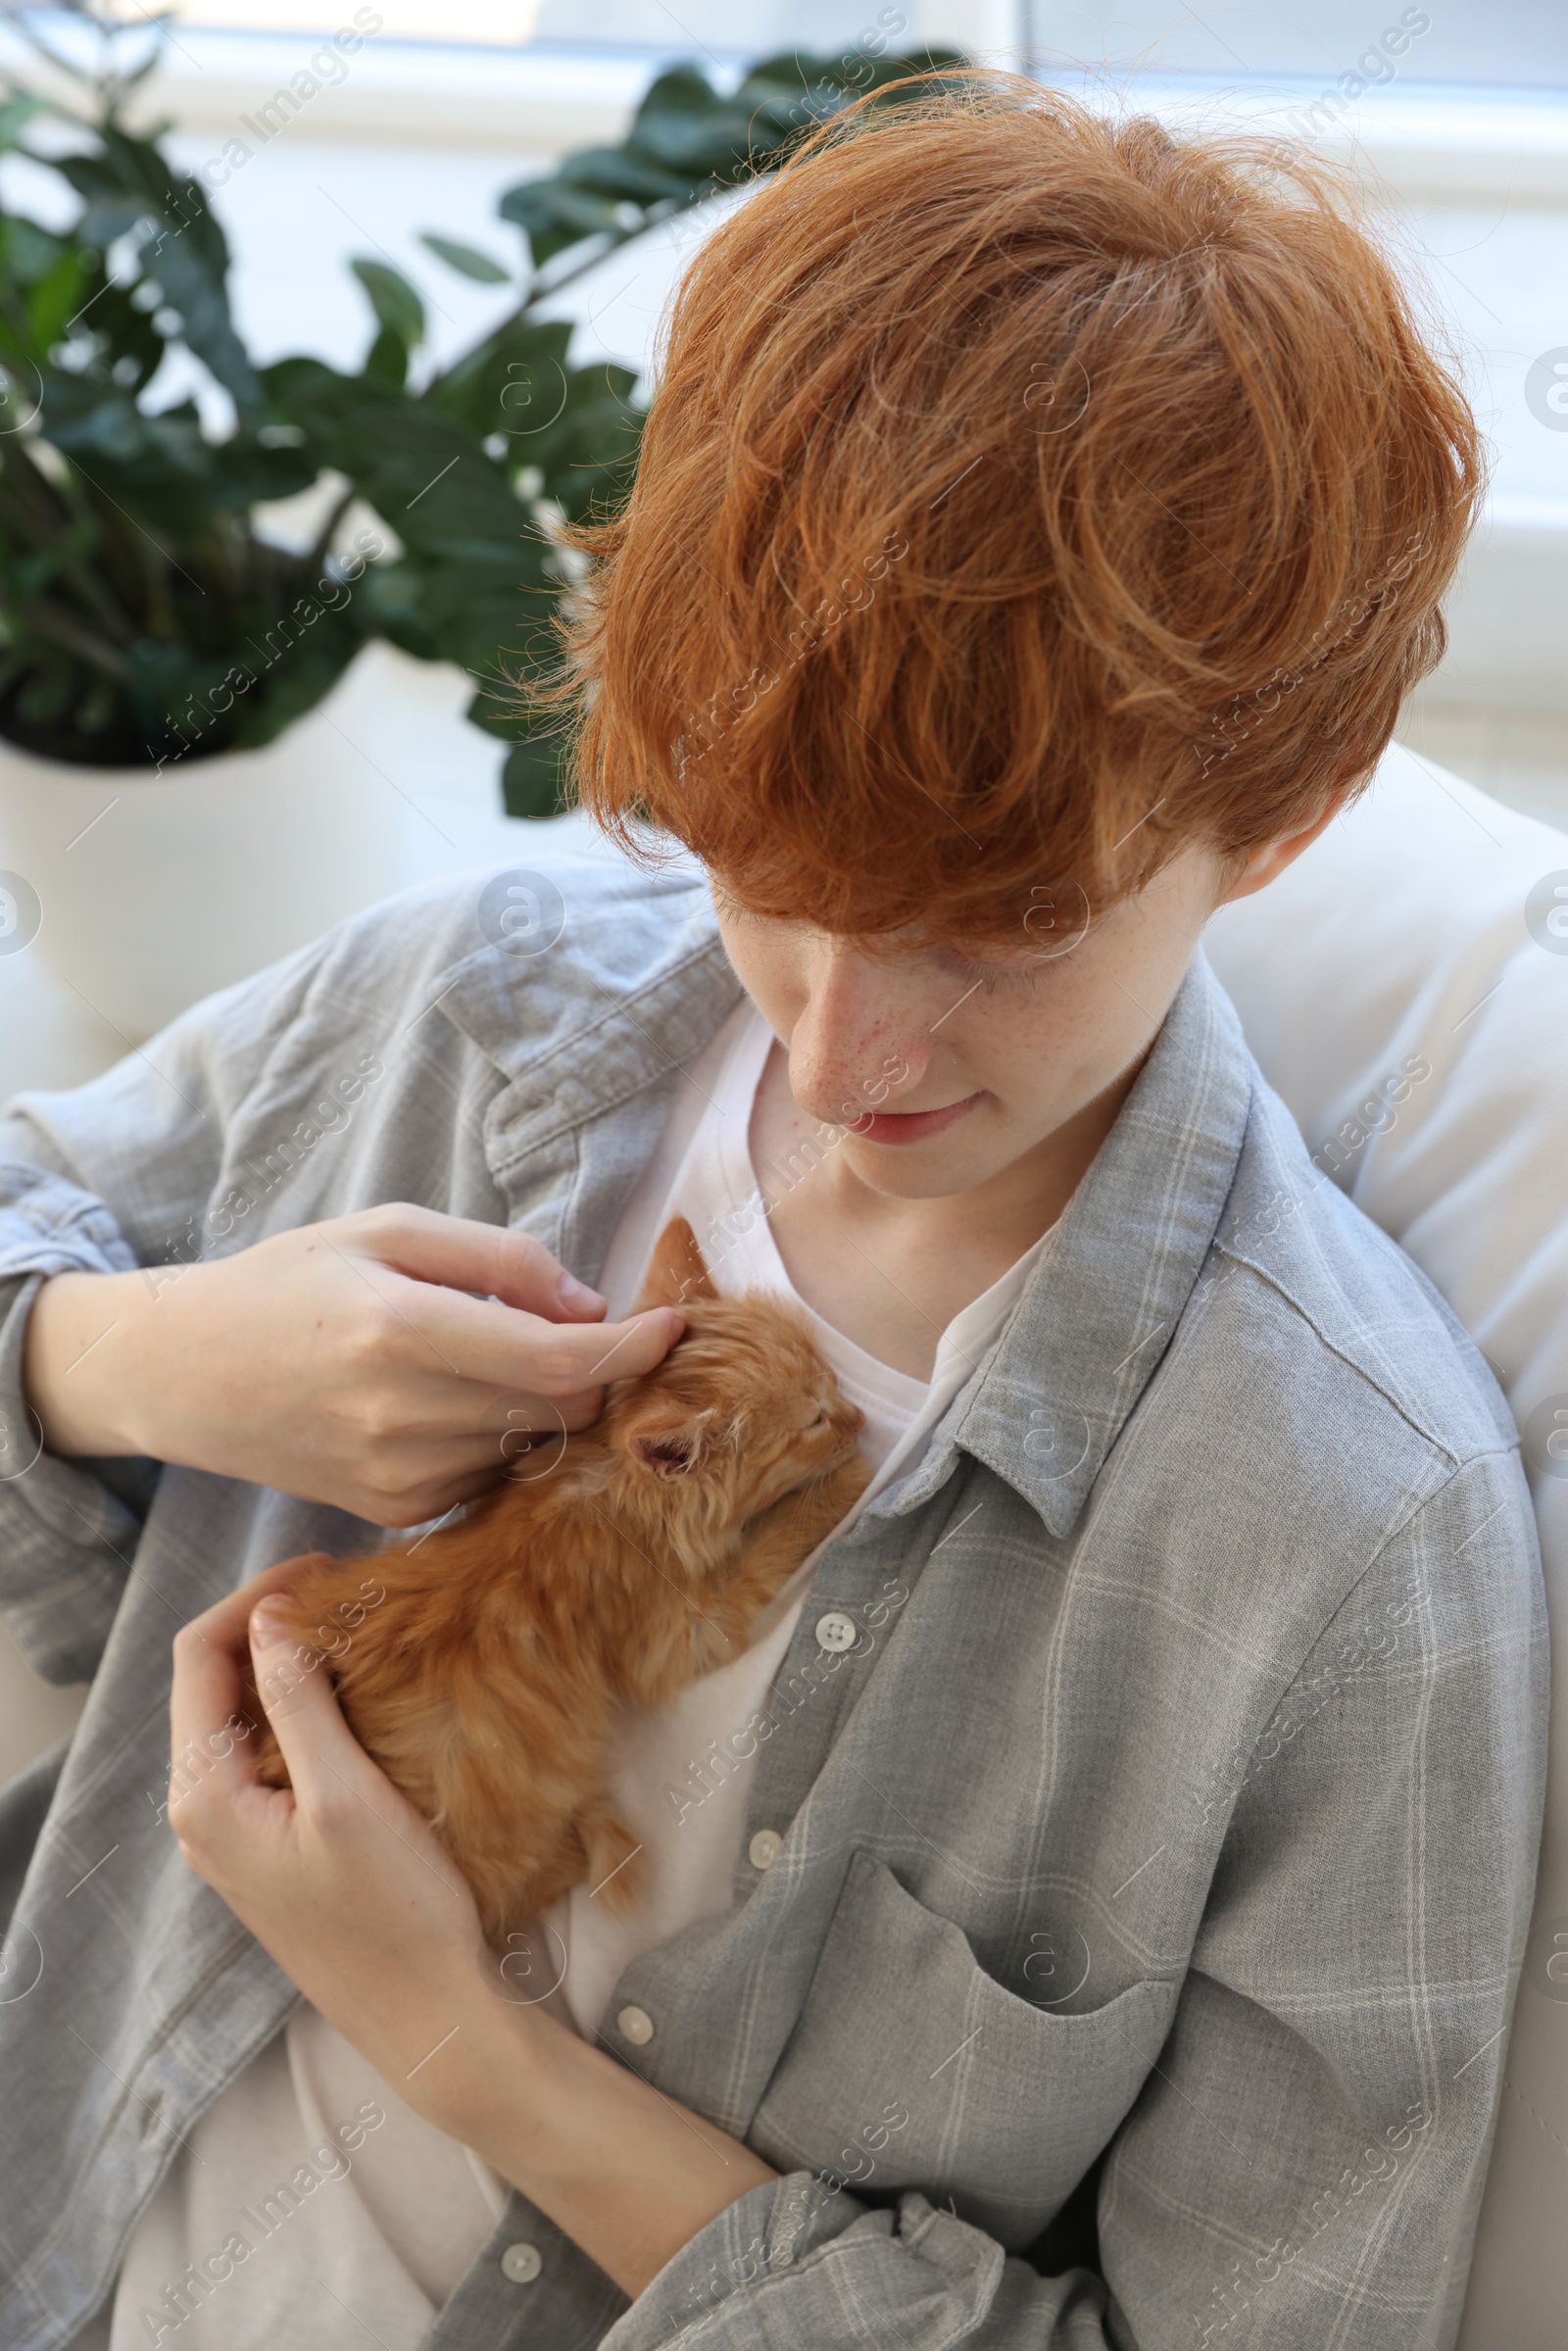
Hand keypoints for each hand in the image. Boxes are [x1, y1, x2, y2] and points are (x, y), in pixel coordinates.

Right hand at [24, 1204, 682, 1523]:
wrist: (184, 1373)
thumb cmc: (290, 1283)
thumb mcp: (388, 1232)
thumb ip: (500, 1259)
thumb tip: (591, 1305)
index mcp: (401, 1327)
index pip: (559, 1360)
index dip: (633, 1348)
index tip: (676, 1325)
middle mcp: (401, 1413)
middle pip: (559, 1407)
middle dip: (593, 1370)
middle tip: (581, 1327)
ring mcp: (396, 1474)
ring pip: (529, 1444)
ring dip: (543, 1403)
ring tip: (493, 1358)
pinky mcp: (392, 1509)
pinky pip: (488, 1474)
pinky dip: (497, 1437)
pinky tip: (453, 1402)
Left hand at [169, 1557, 488, 2071]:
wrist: (426, 2015)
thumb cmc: (395, 1912)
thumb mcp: (349, 1794)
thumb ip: (300, 1702)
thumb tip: (272, 1619)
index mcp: (206, 1795)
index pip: (199, 1656)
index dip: (256, 1597)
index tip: (327, 1571)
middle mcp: (201, 1813)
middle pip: (210, 1682)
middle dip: (267, 1623)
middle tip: (344, 1591)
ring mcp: (231, 1835)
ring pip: (237, 1717)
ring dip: (283, 1665)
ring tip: (352, 1631)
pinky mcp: (266, 1848)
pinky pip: (262, 1754)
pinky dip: (296, 1710)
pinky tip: (349, 1698)